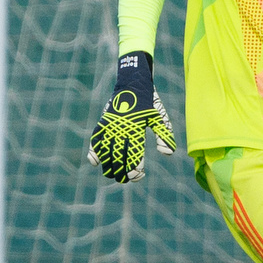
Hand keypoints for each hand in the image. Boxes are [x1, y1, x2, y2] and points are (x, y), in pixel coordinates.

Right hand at [88, 51, 175, 181]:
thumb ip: (165, 135)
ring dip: (108, 166)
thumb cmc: (149, 102)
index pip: (134, 156)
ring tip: (112, 175)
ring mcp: (110, 126)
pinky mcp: (103, 122)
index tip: (138, 176)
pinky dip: (93, 151)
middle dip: (121, 173)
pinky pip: (95, 140)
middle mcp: (122, 129)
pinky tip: (95, 162)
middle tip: (124, 179)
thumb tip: (168, 154)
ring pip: (105, 152)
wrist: (133, 83)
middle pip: (118, 158)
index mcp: (136, 130)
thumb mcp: (159, 117)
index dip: (135, 170)